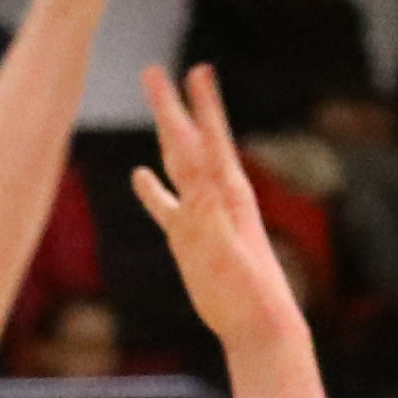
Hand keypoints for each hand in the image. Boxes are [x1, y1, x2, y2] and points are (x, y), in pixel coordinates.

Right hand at [133, 64, 303, 360]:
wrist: (259, 327)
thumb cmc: (246, 295)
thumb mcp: (225, 253)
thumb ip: (208, 216)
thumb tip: (194, 183)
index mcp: (226, 196)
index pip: (207, 141)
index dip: (200, 106)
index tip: (195, 69)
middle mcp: (215, 199)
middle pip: (187, 144)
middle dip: (171, 108)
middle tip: (153, 71)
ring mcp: (201, 219)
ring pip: (178, 168)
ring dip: (165, 138)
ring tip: (156, 108)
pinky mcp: (190, 242)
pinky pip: (166, 206)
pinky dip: (152, 190)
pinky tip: (138, 177)